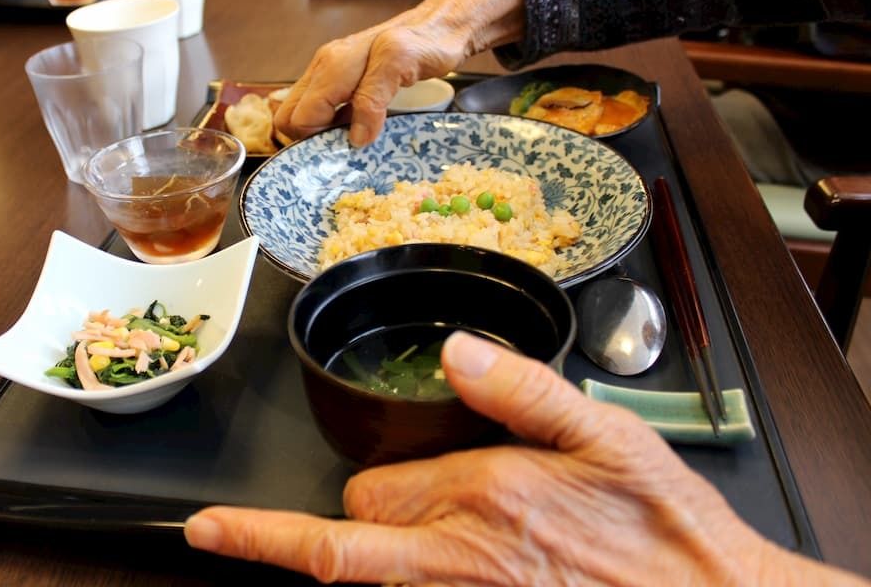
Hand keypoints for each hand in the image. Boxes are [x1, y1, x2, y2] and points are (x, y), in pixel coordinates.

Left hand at [185, 332, 853, 585]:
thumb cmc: (668, 532)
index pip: (368, 493)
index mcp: (484, 495)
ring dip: (344, 560)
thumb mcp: (610, 437)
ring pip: (370, 585)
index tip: (250, 509)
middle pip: (351, 543)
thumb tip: (458, 353)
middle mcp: (461, 557)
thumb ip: (526, 391)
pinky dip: (392, 580)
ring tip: (259, 546)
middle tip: (346, 505)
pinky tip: (403, 558)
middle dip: (350, 521)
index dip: (359, 481)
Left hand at [274, 0, 525, 146]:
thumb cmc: (399, 56)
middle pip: (295, 117)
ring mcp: (360, 55)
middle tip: (341, 145)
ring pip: (319, 106)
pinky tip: (376, 128)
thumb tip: (312, 138)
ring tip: (356, 139)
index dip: (302, 140)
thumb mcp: (361, 82)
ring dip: (332, 135)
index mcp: (322, 68)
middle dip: (312, 141)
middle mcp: (332, 59)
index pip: (286, 116)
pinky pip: (367, 98)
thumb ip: (334, 106)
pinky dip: (368, 122)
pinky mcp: (393, 56)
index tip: (326, 147)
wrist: (440, 26)